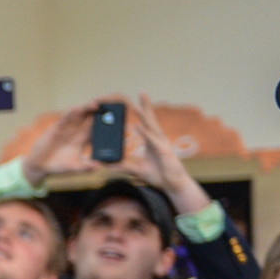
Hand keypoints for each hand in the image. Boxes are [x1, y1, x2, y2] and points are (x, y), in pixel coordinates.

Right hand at [20, 105, 103, 187]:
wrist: (40, 165)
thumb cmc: (59, 165)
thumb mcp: (75, 167)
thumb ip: (86, 167)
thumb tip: (99, 167)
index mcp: (83, 139)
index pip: (97, 127)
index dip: (106, 122)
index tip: (117, 118)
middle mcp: (77, 131)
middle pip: (90, 117)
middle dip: (99, 110)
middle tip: (109, 106)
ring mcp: (67, 128)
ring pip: (79, 114)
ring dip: (87, 108)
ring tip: (96, 104)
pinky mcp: (57, 127)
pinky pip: (65, 118)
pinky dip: (71, 113)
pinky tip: (78, 109)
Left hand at [119, 96, 211, 213]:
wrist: (173, 186)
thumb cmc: (159, 176)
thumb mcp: (136, 170)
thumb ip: (123, 166)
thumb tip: (107, 165)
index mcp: (152, 141)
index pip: (145, 123)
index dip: (141, 113)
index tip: (132, 103)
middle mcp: (158, 140)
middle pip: (151, 120)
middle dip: (146, 106)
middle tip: (142, 92)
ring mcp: (162, 144)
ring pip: (153, 127)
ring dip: (146, 115)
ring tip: (139, 104)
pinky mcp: (164, 152)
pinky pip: (153, 140)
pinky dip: (145, 133)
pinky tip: (139, 125)